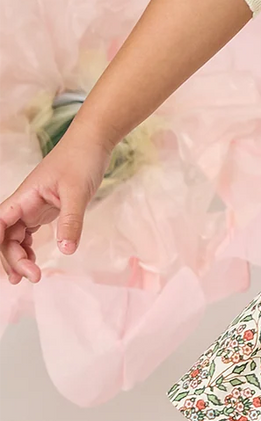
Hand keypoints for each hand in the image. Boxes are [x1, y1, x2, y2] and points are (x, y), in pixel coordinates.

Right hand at [0, 125, 112, 283]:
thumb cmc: (81, 160)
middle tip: (32, 277)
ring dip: (19, 257)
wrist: (92, 143)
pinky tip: (35, 261)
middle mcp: (23, 204)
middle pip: (6, 236)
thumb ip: (71, 221)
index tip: (6, 265)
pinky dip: (29, 248)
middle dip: (13, 259)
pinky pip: (29, 233)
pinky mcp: (45, 209)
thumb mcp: (78, 192)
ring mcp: (33, 207)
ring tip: (31, 276)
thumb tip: (66, 250)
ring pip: (16, 237)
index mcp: (23, 198)